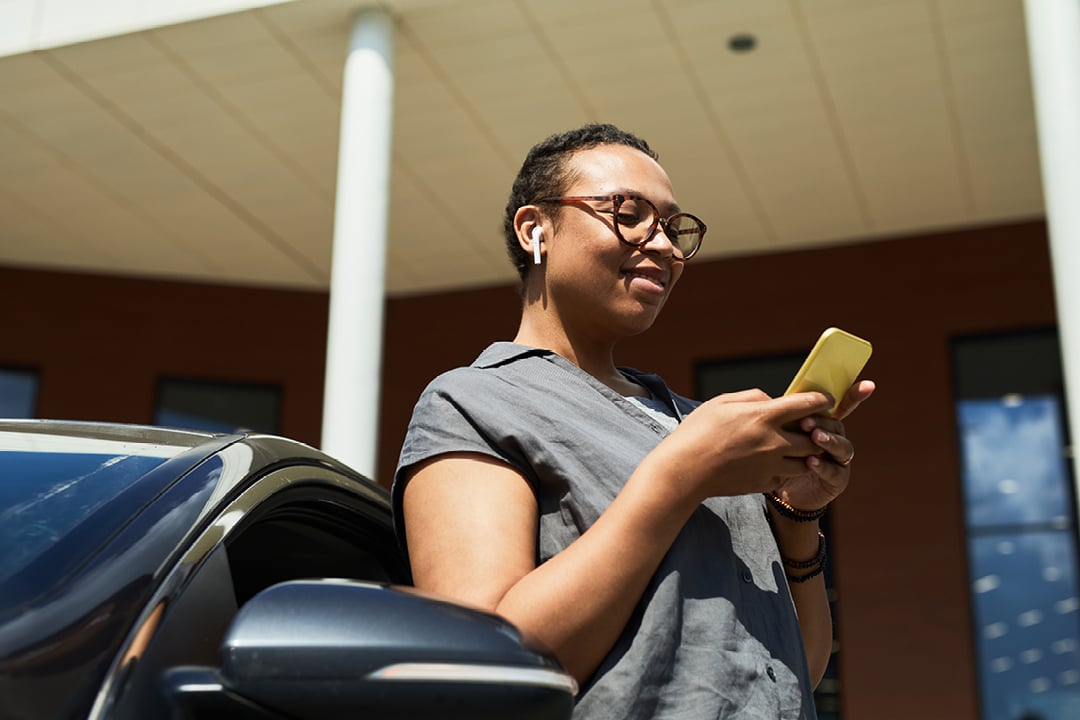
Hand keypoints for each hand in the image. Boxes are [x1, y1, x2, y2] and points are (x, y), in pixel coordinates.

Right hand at [654, 388, 836, 501]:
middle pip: (815, 437)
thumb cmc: (697, 432)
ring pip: (807, 461)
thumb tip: (772, 400)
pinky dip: (784, 469)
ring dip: (805, 453)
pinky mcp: (764, 483)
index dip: (822, 400)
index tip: (825, 400)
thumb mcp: (721, 402)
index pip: (807, 405)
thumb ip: (752, 397)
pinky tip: (771, 463)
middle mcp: (774, 442)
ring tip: (794, 448)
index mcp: (763, 416)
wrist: (684, 471)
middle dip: (817, 431)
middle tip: (810, 427)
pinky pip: (786, 476)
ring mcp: (771, 465)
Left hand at [775, 379, 875, 509]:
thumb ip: (790, 417)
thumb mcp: (785, 434)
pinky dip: (823, 466)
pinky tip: (811, 462)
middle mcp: (837, 440)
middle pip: (838, 426)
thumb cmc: (783, 457)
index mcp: (826, 426)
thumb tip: (785, 398)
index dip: (855, 396)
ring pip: (843, 447)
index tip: (868, 385)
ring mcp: (839, 461)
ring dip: (829, 441)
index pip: (842, 408)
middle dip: (824, 422)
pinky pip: (835, 472)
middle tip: (806, 421)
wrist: (782, 490)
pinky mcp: (837, 480)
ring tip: (814, 438)